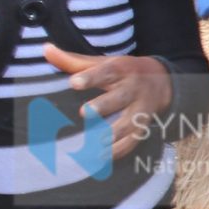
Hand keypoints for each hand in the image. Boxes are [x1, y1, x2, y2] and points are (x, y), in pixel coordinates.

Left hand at [42, 44, 173, 158]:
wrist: (162, 82)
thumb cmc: (123, 72)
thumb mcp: (103, 62)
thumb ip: (74, 61)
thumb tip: (46, 50)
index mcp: (121, 70)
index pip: (106, 71)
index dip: (91, 77)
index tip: (74, 83)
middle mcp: (133, 89)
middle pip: (120, 97)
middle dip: (104, 105)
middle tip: (85, 112)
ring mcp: (140, 110)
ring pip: (129, 123)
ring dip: (113, 134)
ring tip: (95, 144)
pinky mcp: (143, 127)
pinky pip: (133, 141)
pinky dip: (119, 151)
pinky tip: (102, 158)